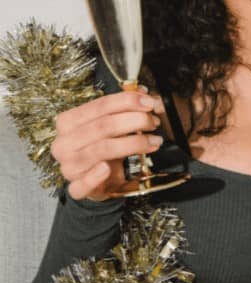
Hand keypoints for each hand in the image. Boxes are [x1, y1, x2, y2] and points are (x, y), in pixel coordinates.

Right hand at [50, 91, 164, 200]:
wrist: (98, 179)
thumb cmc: (105, 146)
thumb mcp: (112, 124)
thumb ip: (125, 108)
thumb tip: (146, 95)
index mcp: (69, 121)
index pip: (100, 105)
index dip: (128, 101)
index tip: (150, 102)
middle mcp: (64, 143)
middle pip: (103, 126)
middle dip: (135, 121)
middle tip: (154, 122)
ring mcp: (68, 166)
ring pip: (102, 149)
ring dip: (134, 143)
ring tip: (154, 141)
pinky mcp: (75, 187)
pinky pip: (83, 184)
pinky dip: (96, 176)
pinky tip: (109, 169)